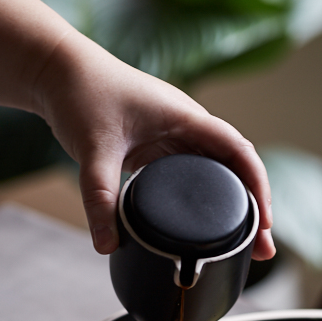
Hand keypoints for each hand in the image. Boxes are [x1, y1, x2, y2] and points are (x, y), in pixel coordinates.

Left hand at [35, 29, 274, 260]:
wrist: (57, 72)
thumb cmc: (80, 94)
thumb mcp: (93, 149)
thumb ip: (99, 198)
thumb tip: (107, 245)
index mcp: (186, 118)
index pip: (239, 152)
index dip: (258, 188)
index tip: (264, 223)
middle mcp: (187, 126)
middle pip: (237, 169)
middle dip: (254, 208)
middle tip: (261, 249)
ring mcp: (175, 136)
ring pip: (218, 173)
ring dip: (235, 206)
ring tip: (244, 245)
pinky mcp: (159, 147)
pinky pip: (195, 175)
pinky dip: (209, 200)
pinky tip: (209, 224)